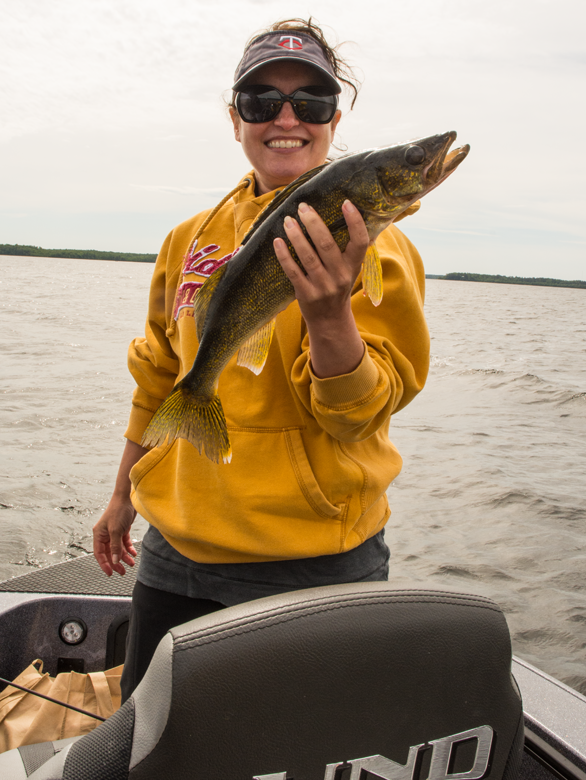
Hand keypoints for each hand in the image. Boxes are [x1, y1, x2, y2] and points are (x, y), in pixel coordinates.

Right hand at [93, 496, 136, 575]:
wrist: (128, 497)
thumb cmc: (118, 510)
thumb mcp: (116, 530)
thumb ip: (115, 546)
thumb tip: (114, 561)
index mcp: (99, 534)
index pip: (99, 554)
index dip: (104, 564)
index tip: (110, 573)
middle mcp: (105, 534)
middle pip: (109, 553)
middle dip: (116, 563)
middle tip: (123, 572)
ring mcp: (113, 532)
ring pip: (117, 549)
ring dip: (124, 557)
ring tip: (131, 564)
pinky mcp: (122, 529)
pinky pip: (124, 543)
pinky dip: (128, 549)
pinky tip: (133, 554)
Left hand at [274, 199, 367, 377]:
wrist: (330, 320)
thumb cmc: (338, 285)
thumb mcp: (350, 269)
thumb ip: (348, 248)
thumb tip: (346, 212)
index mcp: (354, 266)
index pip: (360, 241)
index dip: (355, 222)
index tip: (346, 203)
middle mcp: (341, 276)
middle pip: (327, 244)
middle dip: (313, 223)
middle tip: (302, 207)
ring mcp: (323, 287)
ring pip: (308, 256)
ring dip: (296, 236)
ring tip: (288, 220)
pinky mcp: (306, 295)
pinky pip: (293, 272)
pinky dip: (284, 256)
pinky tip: (277, 242)